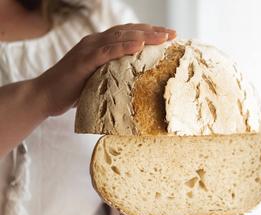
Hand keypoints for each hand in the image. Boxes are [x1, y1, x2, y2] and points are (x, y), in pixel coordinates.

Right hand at [34, 23, 175, 116]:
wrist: (45, 96)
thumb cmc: (72, 91)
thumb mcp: (98, 81)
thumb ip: (113, 76)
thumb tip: (135, 84)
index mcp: (100, 46)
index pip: (128, 34)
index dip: (149, 33)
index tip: (168, 36)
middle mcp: (95, 42)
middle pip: (129, 31)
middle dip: (153, 31)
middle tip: (173, 33)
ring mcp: (88, 49)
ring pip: (121, 37)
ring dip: (144, 36)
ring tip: (164, 37)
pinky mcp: (84, 60)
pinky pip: (107, 51)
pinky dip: (124, 46)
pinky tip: (140, 46)